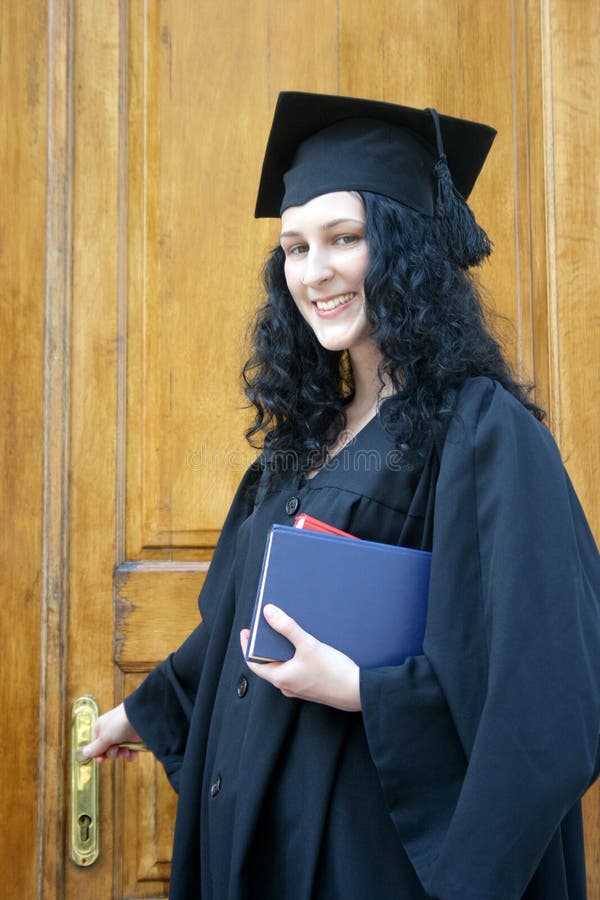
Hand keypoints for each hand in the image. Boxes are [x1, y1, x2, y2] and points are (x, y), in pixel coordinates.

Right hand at [81, 702, 142, 761]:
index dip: (98, 754)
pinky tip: (131, 753)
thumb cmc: (120, 723)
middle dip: (112, 753)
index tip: (101, 759)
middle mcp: (111, 732)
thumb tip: (84, 753)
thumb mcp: (105, 737)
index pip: (95, 746)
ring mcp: (123, 736)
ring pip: (118, 753)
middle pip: (107, 751)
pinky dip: (130, 755)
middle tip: (115, 748)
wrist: (142, 717)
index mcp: (101, 728)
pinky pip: (129, 752)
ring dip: (121, 754)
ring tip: (125, 751)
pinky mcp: (133, 740)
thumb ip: (95, 748)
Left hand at [240, 604, 360, 711]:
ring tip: (285, 632)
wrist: (357, 692)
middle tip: (266, 628)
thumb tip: (268, 612)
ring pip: (283, 666)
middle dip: (265, 646)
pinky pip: (295, 670)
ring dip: (281, 651)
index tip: (246, 631)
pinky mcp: (311, 687)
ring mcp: (299, 688)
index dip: (247, 646)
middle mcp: (287, 685)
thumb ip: (287, 627)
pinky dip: (293, 657)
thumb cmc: (333, 672)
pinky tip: (304, 646)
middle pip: (268, 663)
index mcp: (280, 678)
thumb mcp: (308, 645)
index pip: (253, 663)